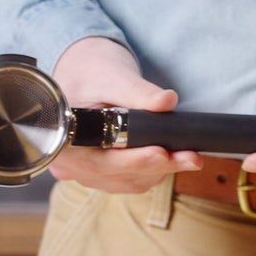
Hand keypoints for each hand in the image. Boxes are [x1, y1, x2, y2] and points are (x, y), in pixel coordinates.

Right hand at [48, 37, 202, 192]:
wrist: (86, 76)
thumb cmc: (92, 74)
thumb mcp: (113, 77)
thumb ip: (138, 91)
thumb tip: (167, 101)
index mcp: (64, 142)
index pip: (100, 161)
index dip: (132, 161)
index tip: (161, 153)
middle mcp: (71, 165)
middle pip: (119, 175)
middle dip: (158, 166)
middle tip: (192, 157)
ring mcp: (88, 173)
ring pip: (131, 181)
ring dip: (162, 169)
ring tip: (189, 155)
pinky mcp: (106, 175)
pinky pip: (134, 180)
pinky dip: (156, 170)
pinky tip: (173, 157)